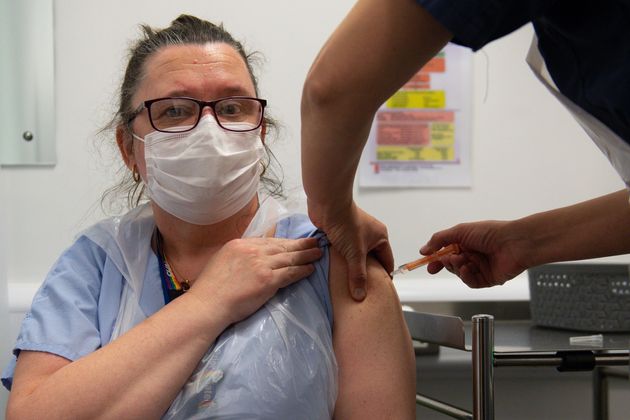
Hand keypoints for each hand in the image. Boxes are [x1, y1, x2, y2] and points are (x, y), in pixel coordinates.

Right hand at [189, 237, 321, 324]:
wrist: (208, 303)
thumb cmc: (210, 289)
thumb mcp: (222, 261)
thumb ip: (238, 256)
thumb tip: (248, 257)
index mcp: (240, 244)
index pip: (268, 241)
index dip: (284, 242)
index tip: (294, 242)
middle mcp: (252, 250)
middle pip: (282, 246)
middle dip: (300, 244)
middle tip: (314, 242)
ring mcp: (261, 264)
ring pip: (289, 257)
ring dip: (306, 255)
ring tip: (318, 253)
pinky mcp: (268, 280)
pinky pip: (290, 273)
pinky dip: (302, 270)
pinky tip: (310, 269)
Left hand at [308, 200, 393, 300]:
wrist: (327, 204)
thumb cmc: (346, 225)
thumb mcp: (355, 253)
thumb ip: (358, 275)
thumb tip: (360, 296)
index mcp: (380, 237)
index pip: (387, 261)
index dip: (384, 276)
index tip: (381, 292)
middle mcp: (370, 236)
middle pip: (371, 260)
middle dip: (367, 274)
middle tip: (364, 292)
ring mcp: (354, 235)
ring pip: (356, 257)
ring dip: (352, 268)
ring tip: (350, 286)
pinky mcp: (341, 235)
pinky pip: (344, 253)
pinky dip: (342, 262)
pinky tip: (338, 274)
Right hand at [421, 220, 530, 287]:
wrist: (514, 243)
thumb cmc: (490, 233)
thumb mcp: (459, 231)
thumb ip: (439, 240)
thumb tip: (424, 250)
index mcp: (467, 242)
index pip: (446, 252)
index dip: (435, 258)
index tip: (426, 263)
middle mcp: (473, 255)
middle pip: (451, 265)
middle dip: (446, 263)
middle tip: (444, 261)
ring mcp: (480, 268)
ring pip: (460, 274)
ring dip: (457, 268)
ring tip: (462, 260)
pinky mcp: (488, 279)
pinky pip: (471, 282)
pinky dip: (467, 276)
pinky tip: (469, 268)